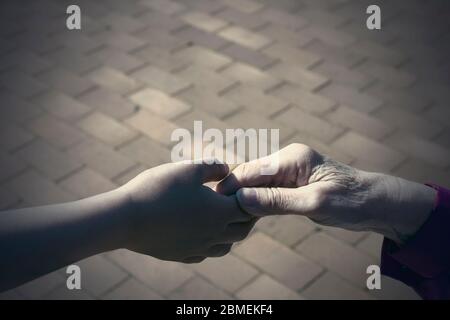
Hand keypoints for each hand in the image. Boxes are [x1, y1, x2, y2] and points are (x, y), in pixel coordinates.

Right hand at [118, 161, 254, 262]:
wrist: (126, 219)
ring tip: (225, 221)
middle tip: (244, 205)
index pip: (248, 207)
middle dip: (247, 217)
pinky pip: (204, 254)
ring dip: (231, 234)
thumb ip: (213, 167)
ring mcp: (197, 248)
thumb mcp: (189, 169)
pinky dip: (210, 245)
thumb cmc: (159, 189)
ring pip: (225, 246)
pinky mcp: (181, 255)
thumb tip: (227, 169)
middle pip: (241, 230)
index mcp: (220, 212)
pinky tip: (202, 235)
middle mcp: (213, 234)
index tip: (251, 189)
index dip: (252, 197)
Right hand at [216, 144, 435, 243]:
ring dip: (242, 197)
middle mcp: (287, 160)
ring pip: (255, 183)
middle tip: (212, 210)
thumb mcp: (315, 203)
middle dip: (232, 191)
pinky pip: (265, 190)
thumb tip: (240, 199)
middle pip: (250, 174)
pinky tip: (244, 212)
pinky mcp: (290, 182)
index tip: (211, 203)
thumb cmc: (351, 201)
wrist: (374, 202)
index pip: (252, 170)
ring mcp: (288, 170)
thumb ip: (277, 201)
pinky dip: (255, 201)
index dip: (230, 186)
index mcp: (292, 158)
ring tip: (222, 213)